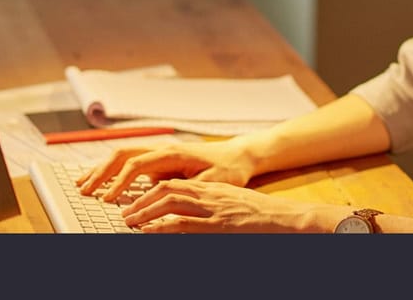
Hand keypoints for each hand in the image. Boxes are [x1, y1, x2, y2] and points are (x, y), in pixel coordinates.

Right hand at [76, 138, 257, 202]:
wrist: (239, 155)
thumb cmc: (229, 169)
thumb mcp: (212, 183)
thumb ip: (187, 190)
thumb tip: (165, 201)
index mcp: (172, 153)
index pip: (136, 165)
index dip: (119, 182)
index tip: (107, 199)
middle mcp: (161, 149)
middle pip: (121, 156)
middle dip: (100, 173)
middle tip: (83, 190)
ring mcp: (159, 152)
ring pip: (122, 156)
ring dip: (101, 169)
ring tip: (82, 183)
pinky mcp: (160, 160)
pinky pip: (130, 163)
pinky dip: (112, 171)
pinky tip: (101, 180)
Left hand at [120, 179, 343, 232]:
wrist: (287, 217)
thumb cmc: (260, 215)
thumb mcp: (231, 204)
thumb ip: (210, 207)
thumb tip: (187, 218)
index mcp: (212, 188)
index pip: (174, 182)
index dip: (150, 190)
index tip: (134, 199)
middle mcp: (210, 194)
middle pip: (167, 189)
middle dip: (142, 199)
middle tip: (125, 212)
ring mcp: (214, 209)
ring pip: (171, 203)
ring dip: (146, 212)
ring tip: (130, 221)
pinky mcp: (219, 224)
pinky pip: (184, 224)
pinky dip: (163, 227)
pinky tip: (149, 232)